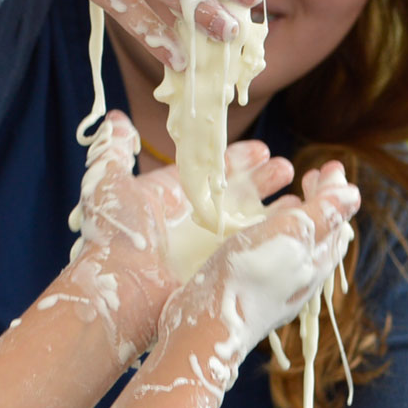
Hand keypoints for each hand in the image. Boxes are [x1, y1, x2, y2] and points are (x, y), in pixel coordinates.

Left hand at [68, 112, 296, 357]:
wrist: (118, 289)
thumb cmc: (112, 236)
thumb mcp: (109, 183)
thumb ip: (114, 150)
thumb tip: (116, 119)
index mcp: (172, 196)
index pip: (212, 170)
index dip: (238, 159)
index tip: (264, 149)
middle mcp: (192, 220)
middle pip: (237, 193)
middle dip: (264, 179)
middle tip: (287, 168)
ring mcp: (206, 245)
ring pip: (249, 220)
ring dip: (274, 206)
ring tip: (299, 193)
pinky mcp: (217, 266)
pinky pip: (251, 246)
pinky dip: (273, 233)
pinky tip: (294, 222)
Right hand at [158, 162, 357, 370]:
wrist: (206, 326)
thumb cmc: (251, 277)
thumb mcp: (292, 236)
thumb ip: (323, 213)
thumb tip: (354, 193)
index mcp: (316, 264)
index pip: (338, 224)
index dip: (336, 193)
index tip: (328, 167)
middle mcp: (299, 276)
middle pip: (318, 234)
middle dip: (318, 201)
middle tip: (311, 175)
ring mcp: (274, 286)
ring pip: (293, 245)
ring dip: (294, 214)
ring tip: (288, 193)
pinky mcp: (247, 289)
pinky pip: (268, 254)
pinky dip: (269, 230)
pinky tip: (254, 225)